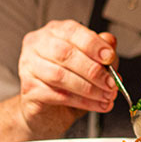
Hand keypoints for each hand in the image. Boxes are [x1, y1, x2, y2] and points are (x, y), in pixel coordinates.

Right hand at [17, 20, 117, 138]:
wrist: (48, 110)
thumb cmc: (69, 80)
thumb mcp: (90, 62)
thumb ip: (100, 51)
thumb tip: (110, 43)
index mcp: (54, 32)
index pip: (72, 31)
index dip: (94, 44)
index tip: (110, 57)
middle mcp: (38, 45)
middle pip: (65, 53)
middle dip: (93, 70)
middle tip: (111, 82)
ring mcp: (29, 67)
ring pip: (60, 76)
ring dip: (89, 88)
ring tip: (106, 96)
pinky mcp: (29, 90)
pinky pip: (57, 96)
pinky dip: (82, 101)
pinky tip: (96, 105)